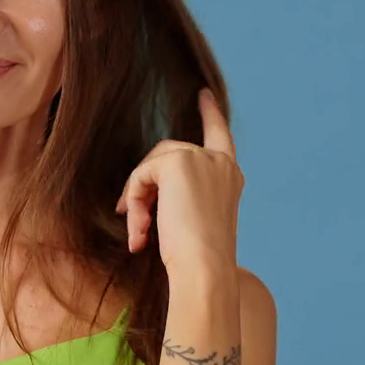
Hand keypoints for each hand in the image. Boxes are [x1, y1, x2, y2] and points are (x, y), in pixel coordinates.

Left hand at [114, 88, 242, 277]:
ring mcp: (201, 159)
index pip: (220, 136)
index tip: (202, 95)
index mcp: (230, 176)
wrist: (204, 269)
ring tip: (140, 235)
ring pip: (151, 166)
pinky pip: (141, 175)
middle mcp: (220, 162)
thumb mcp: (194, 220)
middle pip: (167, 153)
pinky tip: (140, 232)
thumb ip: (181, 194)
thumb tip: (144, 187)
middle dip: (145, 185)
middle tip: (134, 222)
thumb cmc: (198, 259)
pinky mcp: (178, 163)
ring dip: (138, 199)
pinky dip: (134, 202)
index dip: (210, 114)